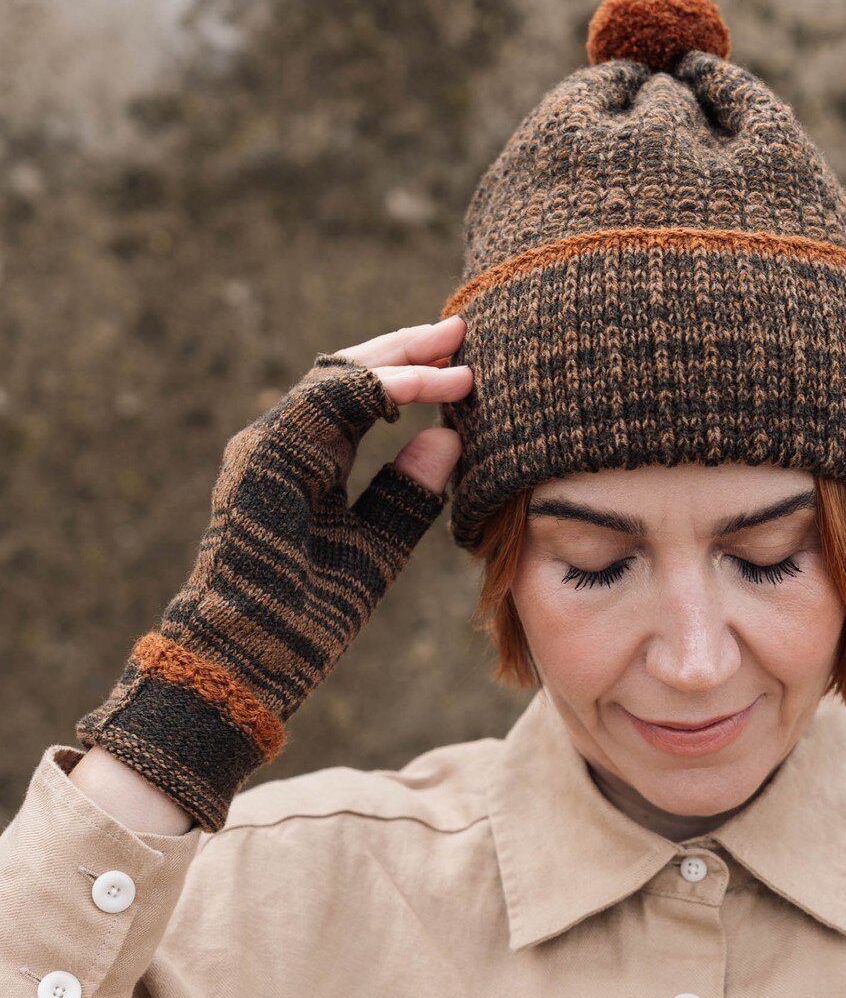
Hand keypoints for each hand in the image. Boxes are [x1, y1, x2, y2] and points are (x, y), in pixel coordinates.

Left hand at [75, 316, 472, 831]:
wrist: (228, 664)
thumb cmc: (294, 623)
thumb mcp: (364, 564)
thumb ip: (407, 498)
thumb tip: (449, 438)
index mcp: (282, 458)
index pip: (352, 390)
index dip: (412, 379)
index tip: (466, 381)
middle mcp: (267, 442)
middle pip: (339, 372)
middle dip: (401, 351)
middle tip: (461, 332)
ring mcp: (268, 455)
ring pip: (332, 389)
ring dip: (386, 368)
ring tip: (442, 353)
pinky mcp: (276, 474)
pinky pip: (327, 419)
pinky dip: (369, 400)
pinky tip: (406, 400)